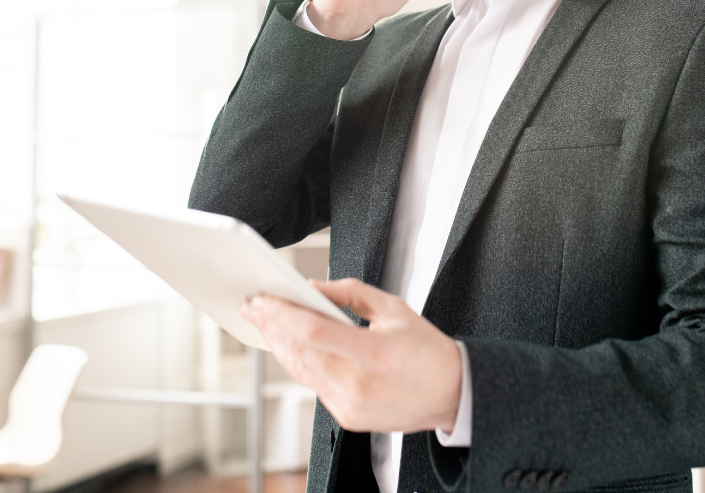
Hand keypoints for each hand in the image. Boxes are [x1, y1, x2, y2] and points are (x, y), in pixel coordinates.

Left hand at [240, 278, 462, 433]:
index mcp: (372, 353)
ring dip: (280, 346)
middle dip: (272, 327)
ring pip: (301, 372)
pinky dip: (300, 365)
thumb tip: (312, 286)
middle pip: (299, 354)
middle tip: (253, 306)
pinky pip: (315, 386)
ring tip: (264, 324)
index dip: (281, 315)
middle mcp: (358, 384)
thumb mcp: (393, 308)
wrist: (451, 392)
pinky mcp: (347, 417)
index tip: (262, 300)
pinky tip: (290, 347)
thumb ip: (349, 293)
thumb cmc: (425, 349)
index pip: (312, 332)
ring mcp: (350, 405)